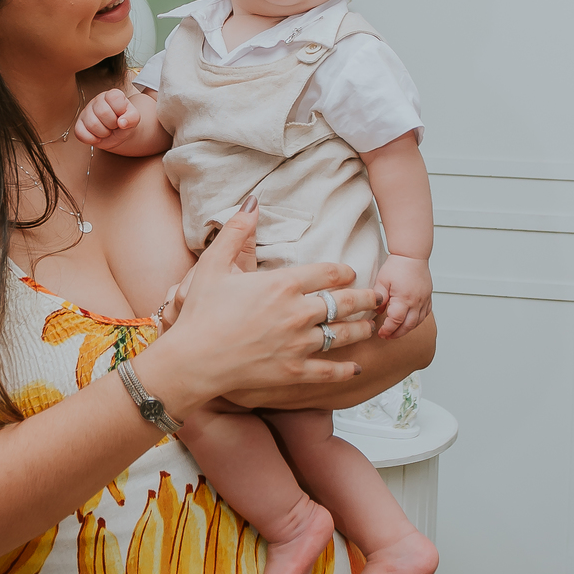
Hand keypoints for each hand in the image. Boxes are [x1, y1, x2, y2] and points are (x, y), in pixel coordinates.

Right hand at [75, 88, 141, 149]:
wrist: (118, 133)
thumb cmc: (125, 122)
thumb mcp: (134, 118)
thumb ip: (132, 117)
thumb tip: (122, 123)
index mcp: (111, 95)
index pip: (114, 97)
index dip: (120, 110)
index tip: (122, 115)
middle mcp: (97, 101)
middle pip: (103, 112)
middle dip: (112, 124)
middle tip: (114, 126)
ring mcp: (86, 112)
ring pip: (92, 124)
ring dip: (103, 133)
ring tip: (107, 131)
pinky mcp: (78, 125)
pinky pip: (80, 133)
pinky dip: (92, 139)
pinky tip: (97, 137)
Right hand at [138, 201, 380, 415]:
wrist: (194, 359)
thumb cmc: (201, 311)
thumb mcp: (214, 263)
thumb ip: (237, 231)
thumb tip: (252, 201)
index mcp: (283, 284)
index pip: (328, 274)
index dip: (344, 272)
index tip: (351, 273)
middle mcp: (298, 313)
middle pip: (344, 302)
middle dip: (367, 298)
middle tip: (379, 297)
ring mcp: (298, 344)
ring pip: (343, 334)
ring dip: (362, 329)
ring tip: (373, 326)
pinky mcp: (294, 372)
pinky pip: (329, 370)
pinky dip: (346, 368)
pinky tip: (357, 366)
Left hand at [374, 254, 432, 337]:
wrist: (412, 254)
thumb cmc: (397, 265)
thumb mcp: (382, 281)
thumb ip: (379, 298)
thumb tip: (377, 311)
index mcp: (404, 298)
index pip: (396, 321)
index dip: (388, 329)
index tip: (381, 332)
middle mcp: (416, 302)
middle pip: (408, 325)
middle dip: (397, 333)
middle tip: (388, 336)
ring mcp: (424, 300)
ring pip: (418, 322)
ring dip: (407, 329)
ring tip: (397, 331)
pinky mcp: (428, 297)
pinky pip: (425, 314)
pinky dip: (417, 320)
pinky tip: (410, 321)